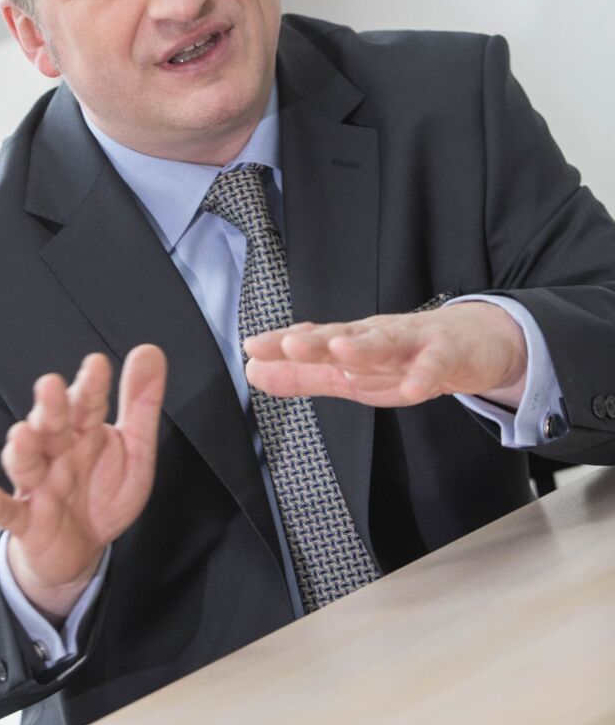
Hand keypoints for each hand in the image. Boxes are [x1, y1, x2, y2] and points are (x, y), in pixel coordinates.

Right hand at [0, 345, 165, 622]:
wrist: (80, 550)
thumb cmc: (103, 490)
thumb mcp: (135, 448)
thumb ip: (141, 401)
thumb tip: (150, 349)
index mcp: (84, 431)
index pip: (87, 404)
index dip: (91, 386)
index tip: (97, 363)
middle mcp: (57, 452)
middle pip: (51, 426)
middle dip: (51, 406)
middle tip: (50, 384)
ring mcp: (39, 485)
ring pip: (26, 463)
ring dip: (23, 449)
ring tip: (21, 433)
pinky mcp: (27, 522)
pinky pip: (9, 512)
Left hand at [243, 303, 526, 409]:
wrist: (472, 342)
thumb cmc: (405, 357)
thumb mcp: (351, 373)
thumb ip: (303, 375)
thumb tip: (254, 371)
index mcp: (351, 342)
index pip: (313, 341)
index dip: (282, 345)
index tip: (252, 348)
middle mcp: (376, 336)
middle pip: (344, 337)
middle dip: (316, 341)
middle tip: (289, 344)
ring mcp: (413, 342)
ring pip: (386, 343)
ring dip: (364, 347)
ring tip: (341, 353)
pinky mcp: (447, 353)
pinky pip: (434, 366)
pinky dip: (423, 376)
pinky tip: (412, 388)